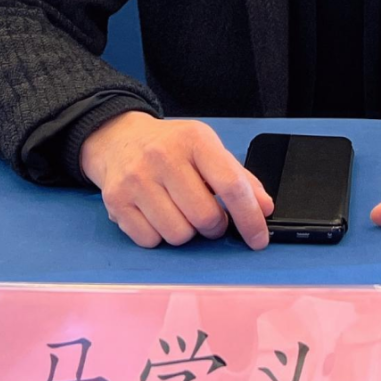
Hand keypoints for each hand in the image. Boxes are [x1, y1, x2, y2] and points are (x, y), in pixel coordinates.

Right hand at [80, 111, 274, 249]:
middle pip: (205, 217)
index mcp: (194, 140)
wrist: (119, 138)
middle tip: (209, 216)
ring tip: (179, 211)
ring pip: (178, 234)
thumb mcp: (207, 149)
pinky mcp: (116, 201)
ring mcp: (137, 179)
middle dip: (214, 226)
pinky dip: (159, 236)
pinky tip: (157, 215)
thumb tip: (264, 207)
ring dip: (186, 231)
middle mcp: (163, 157)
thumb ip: (239, 177)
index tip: (258, 238)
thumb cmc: (170, 147)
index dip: (250, 217)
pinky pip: (150, 241)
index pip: (231, 185)